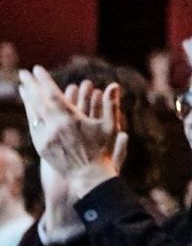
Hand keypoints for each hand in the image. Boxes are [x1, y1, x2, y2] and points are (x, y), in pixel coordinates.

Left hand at [18, 68, 122, 197]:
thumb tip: (115, 85)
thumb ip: (111, 104)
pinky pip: (33, 126)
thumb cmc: (103, 150)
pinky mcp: (41, 147)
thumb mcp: (111, 126)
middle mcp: (55, 127)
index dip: (44, 80)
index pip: (52, 95)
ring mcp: (46, 138)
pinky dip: (31, 114)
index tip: (37, 69)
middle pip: (38, 101)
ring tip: (22, 87)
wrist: (89, 176)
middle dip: (30, 85)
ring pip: (33, 114)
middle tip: (23, 73)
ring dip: (27, 99)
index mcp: (71, 120)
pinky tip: (30, 108)